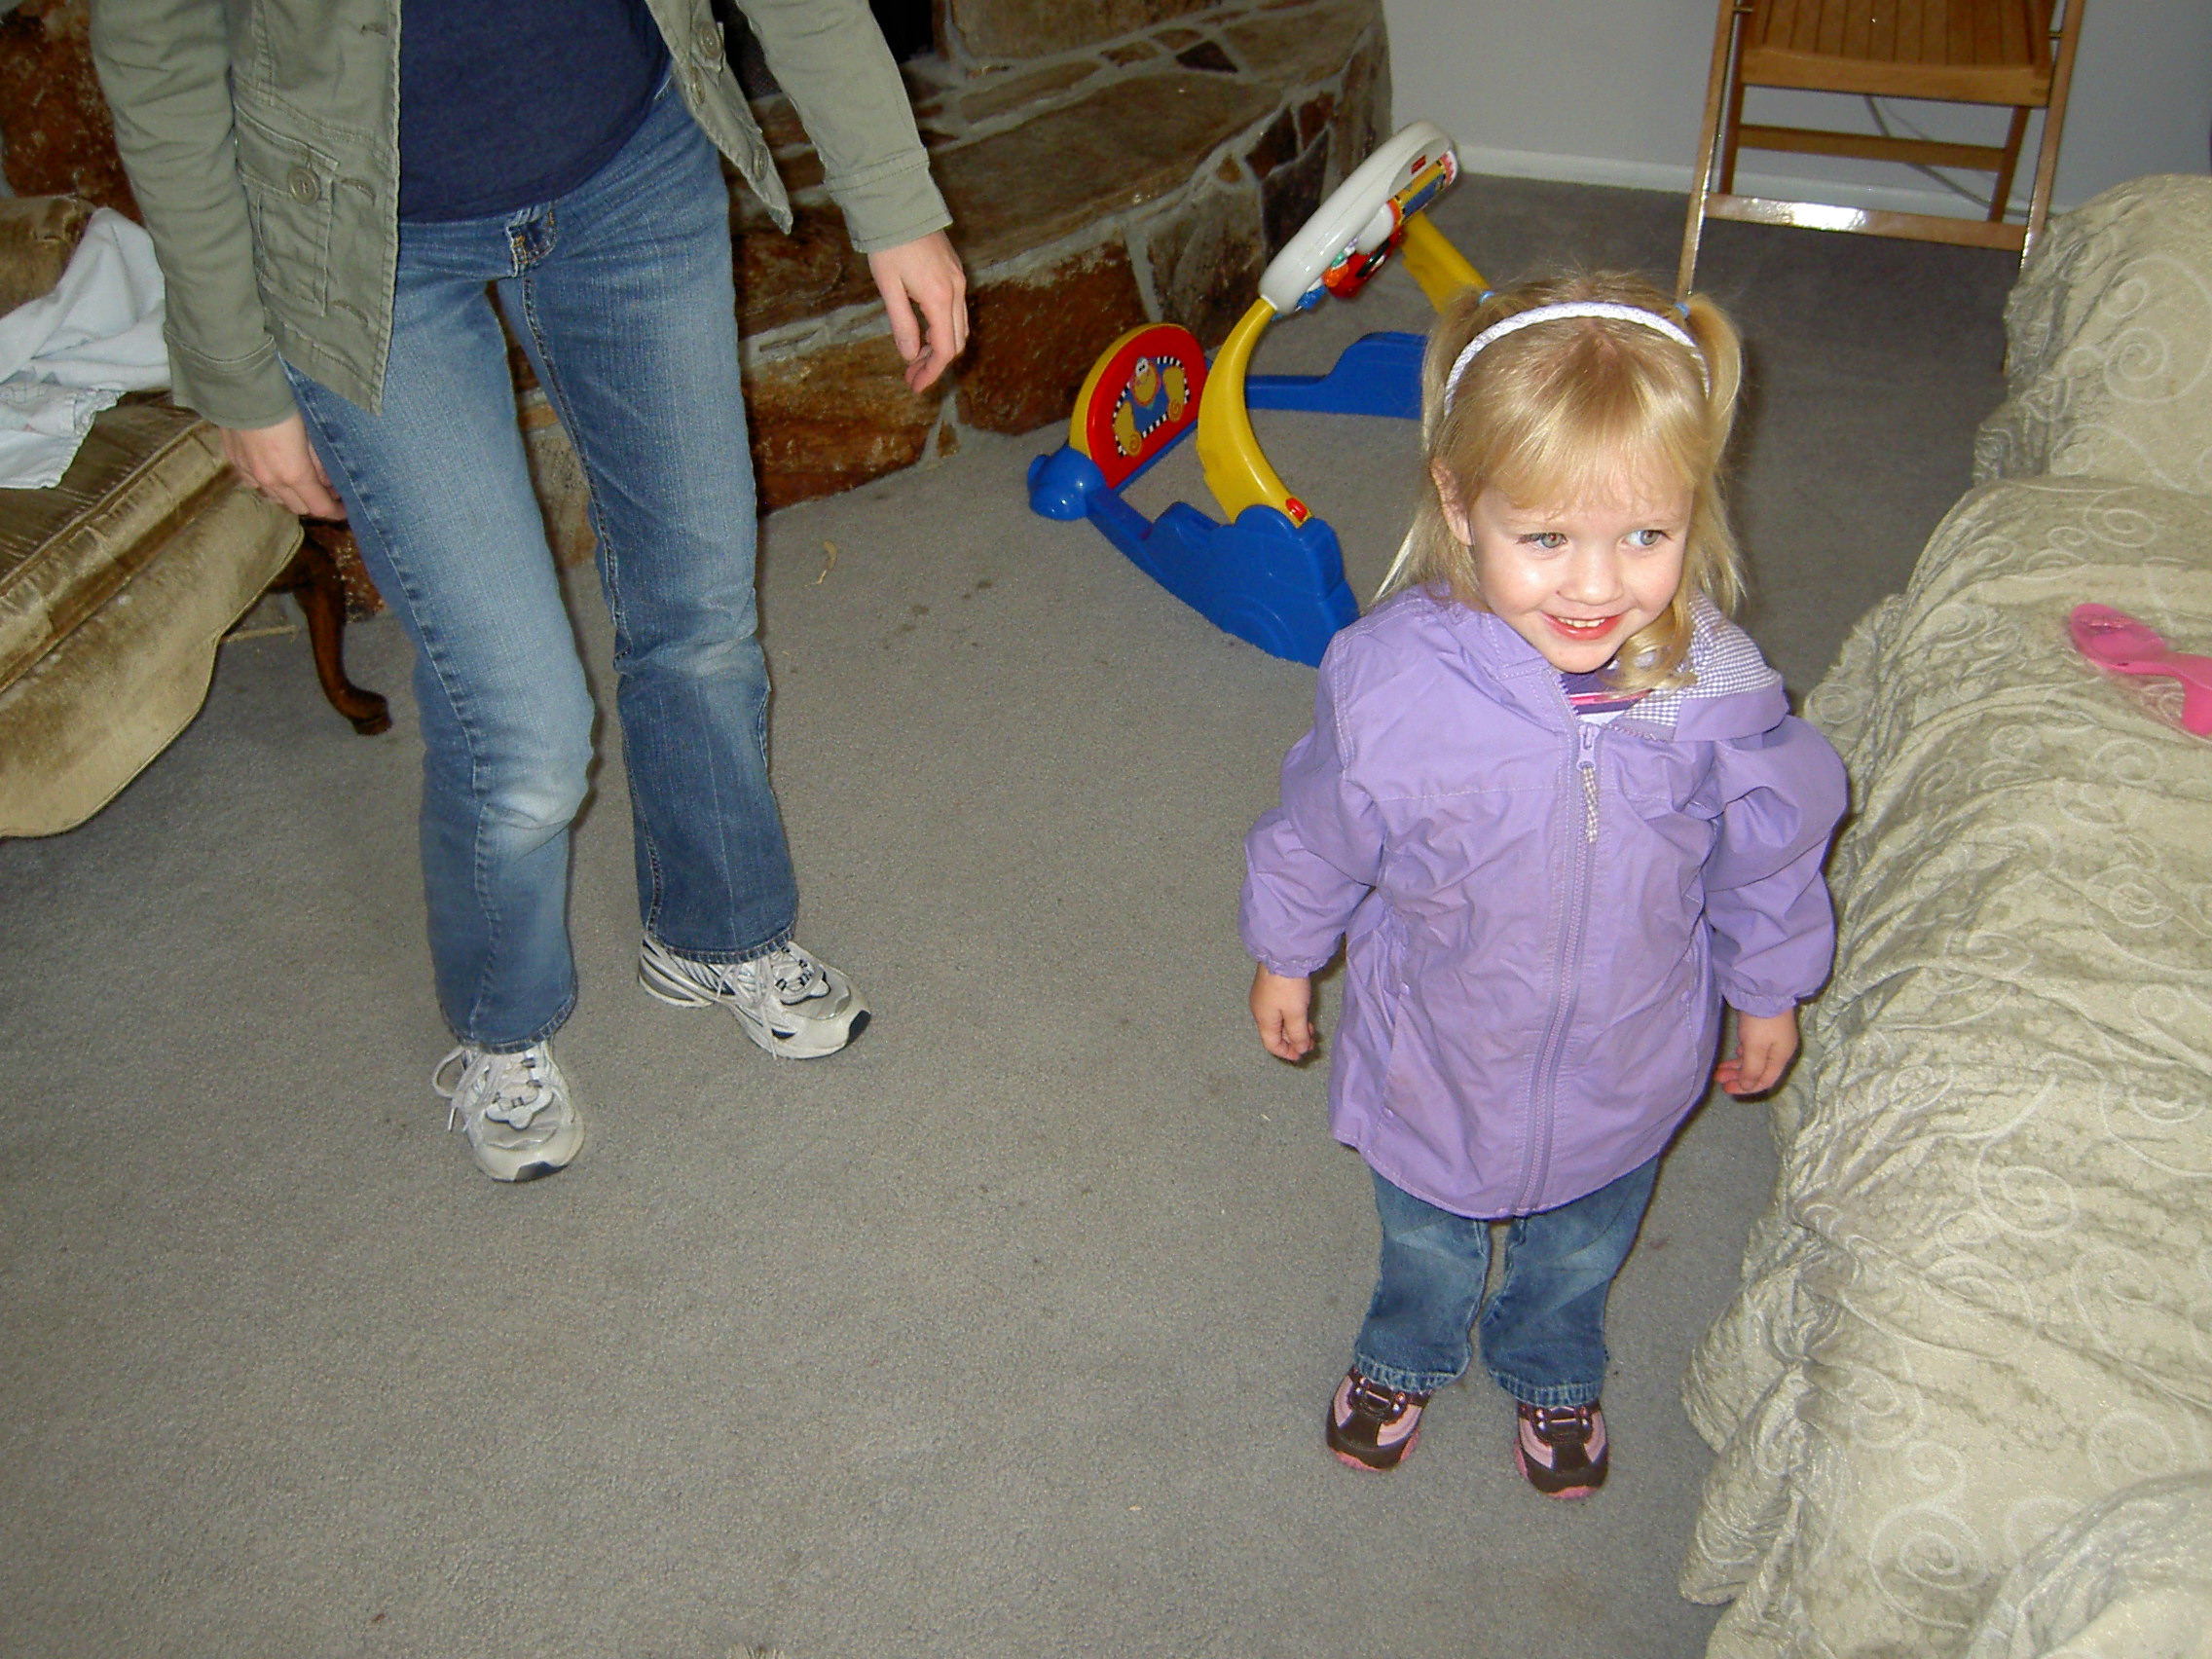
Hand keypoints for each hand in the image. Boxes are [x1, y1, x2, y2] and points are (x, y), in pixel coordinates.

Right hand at [220, 413, 344, 519]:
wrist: (242, 386)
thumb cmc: (286, 406)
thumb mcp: (314, 434)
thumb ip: (322, 464)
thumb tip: (330, 484)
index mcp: (294, 474)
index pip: (320, 507)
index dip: (335, 511)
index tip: (345, 509)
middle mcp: (271, 481)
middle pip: (299, 507)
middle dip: (316, 503)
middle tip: (329, 491)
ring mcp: (250, 473)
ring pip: (276, 499)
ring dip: (293, 496)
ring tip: (304, 483)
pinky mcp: (235, 463)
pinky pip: (256, 485)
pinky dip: (270, 486)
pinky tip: (276, 474)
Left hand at [867, 230, 967, 390]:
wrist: (899, 204)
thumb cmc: (889, 245)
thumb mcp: (889, 287)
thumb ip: (902, 323)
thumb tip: (909, 355)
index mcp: (939, 298)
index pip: (944, 350)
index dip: (931, 372)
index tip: (916, 385)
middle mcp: (956, 291)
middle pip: (955, 342)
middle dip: (935, 364)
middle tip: (912, 376)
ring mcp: (958, 280)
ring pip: (958, 326)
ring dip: (940, 347)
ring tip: (916, 357)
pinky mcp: (955, 271)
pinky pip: (956, 310)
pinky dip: (944, 328)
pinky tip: (924, 331)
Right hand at [1251, 965, 1316, 1062]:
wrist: (1282, 955)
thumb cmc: (1288, 987)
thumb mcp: (1296, 1014)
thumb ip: (1298, 1034)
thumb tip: (1300, 1049)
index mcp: (1264, 1020)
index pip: (1271, 1045)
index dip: (1287, 1053)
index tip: (1302, 1056)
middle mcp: (1261, 1011)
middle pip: (1276, 1034)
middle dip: (1294, 1041)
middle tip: (1313, 1042)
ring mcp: (1265, 999)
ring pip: (1280, 1022)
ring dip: (1296, 1029)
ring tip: (1312, 1030)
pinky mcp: (1271, 989)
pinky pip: (1281, 1011)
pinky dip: (1293, 1017)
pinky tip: (1304, 1015)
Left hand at [1715, 1007, 1798, 1096]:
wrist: (1765, 990)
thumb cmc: (1761, 1022)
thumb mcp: (1755, 1049)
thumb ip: (1751, 1070)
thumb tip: (1747, 1086)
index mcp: (1781, 1057)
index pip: (1765, 1081)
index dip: (1746, 1088)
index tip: (1727, 1089)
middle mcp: (1780, 1050)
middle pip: (1759, 1071)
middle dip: (1738, 1076)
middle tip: (1718, 1078)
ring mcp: (1773, 1038)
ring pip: (1755, 1059)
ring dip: (1737, 1065)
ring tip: (1720, 1068)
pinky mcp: (1766, 1028)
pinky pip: (1754, 1048)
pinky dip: (1743, 1054)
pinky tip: (1736, 1052)